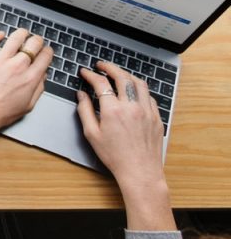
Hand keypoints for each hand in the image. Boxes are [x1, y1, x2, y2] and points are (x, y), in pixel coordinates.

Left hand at [0, 28, 52, 137]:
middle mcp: (17, 66)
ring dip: (21, 33)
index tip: (46, 51)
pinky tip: (0, 35)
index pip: (45, 56)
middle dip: (37, 40)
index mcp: (30, 78)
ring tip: (22, 33)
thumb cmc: (0, 113)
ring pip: (15, 37)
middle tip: (35, 41)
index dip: (48, 51)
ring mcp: (0, 60)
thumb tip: (42, 76)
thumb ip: (38, 89)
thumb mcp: (27, 106)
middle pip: (33, 43)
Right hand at [77, 62, 174, 230]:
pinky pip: (149, 96)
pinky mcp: (156, 118)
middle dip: (110, 67)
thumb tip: (81, 95)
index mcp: (113, 111)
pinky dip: (140, 89)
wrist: (140, 172)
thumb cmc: (115, 157)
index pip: (101, 83)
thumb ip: (84, 111)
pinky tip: (133, 91)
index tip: (85, 72)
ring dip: (127, 74)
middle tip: (101, 65)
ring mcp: (147, 111)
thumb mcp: (92, 135)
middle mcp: (132, 107)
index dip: (90, 74)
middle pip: (122, 76)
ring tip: (118, 74)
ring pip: (139, 83)